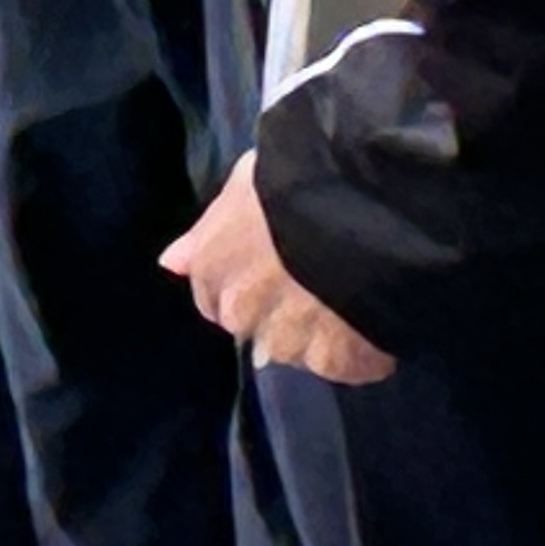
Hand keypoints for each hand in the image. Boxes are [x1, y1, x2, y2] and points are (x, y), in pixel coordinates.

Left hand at [163, 157, 394, 384]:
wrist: (360, 205)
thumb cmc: (296, 182)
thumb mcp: (245, 188)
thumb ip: (206, 233)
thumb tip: (172, 263)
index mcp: (212, 269)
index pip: (212, 301)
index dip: (245, 288)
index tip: (273, 274)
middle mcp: (241, 314)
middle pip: (256, 331)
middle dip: (278, 315)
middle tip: (316, 284)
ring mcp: (288, 342)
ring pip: (299, 350)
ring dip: (318, 333)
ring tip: (349, 296)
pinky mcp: (336, 361)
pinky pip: (344, 364)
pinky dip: (357, 350)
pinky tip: (372, 318)